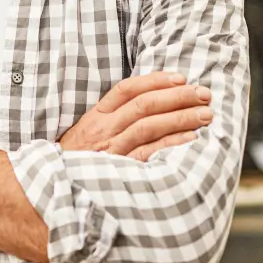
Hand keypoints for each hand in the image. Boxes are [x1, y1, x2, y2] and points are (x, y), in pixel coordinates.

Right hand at [59, 71, 212, 160]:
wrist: (56, 185)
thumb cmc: (78, 157)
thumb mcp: (89, 131)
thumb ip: (114, 117)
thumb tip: (150, 102)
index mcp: (97, 115)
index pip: (127, 89)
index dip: (155, 80)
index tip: (180, 78)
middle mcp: (105, 128)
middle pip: (144, 105)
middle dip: (177, 96)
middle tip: (203, 94)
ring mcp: (112, 149)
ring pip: (149, 126)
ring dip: (180, 117)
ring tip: (205, 114)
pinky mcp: (120, 169)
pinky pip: (149, 153)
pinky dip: (171, 144)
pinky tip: (191, 139)